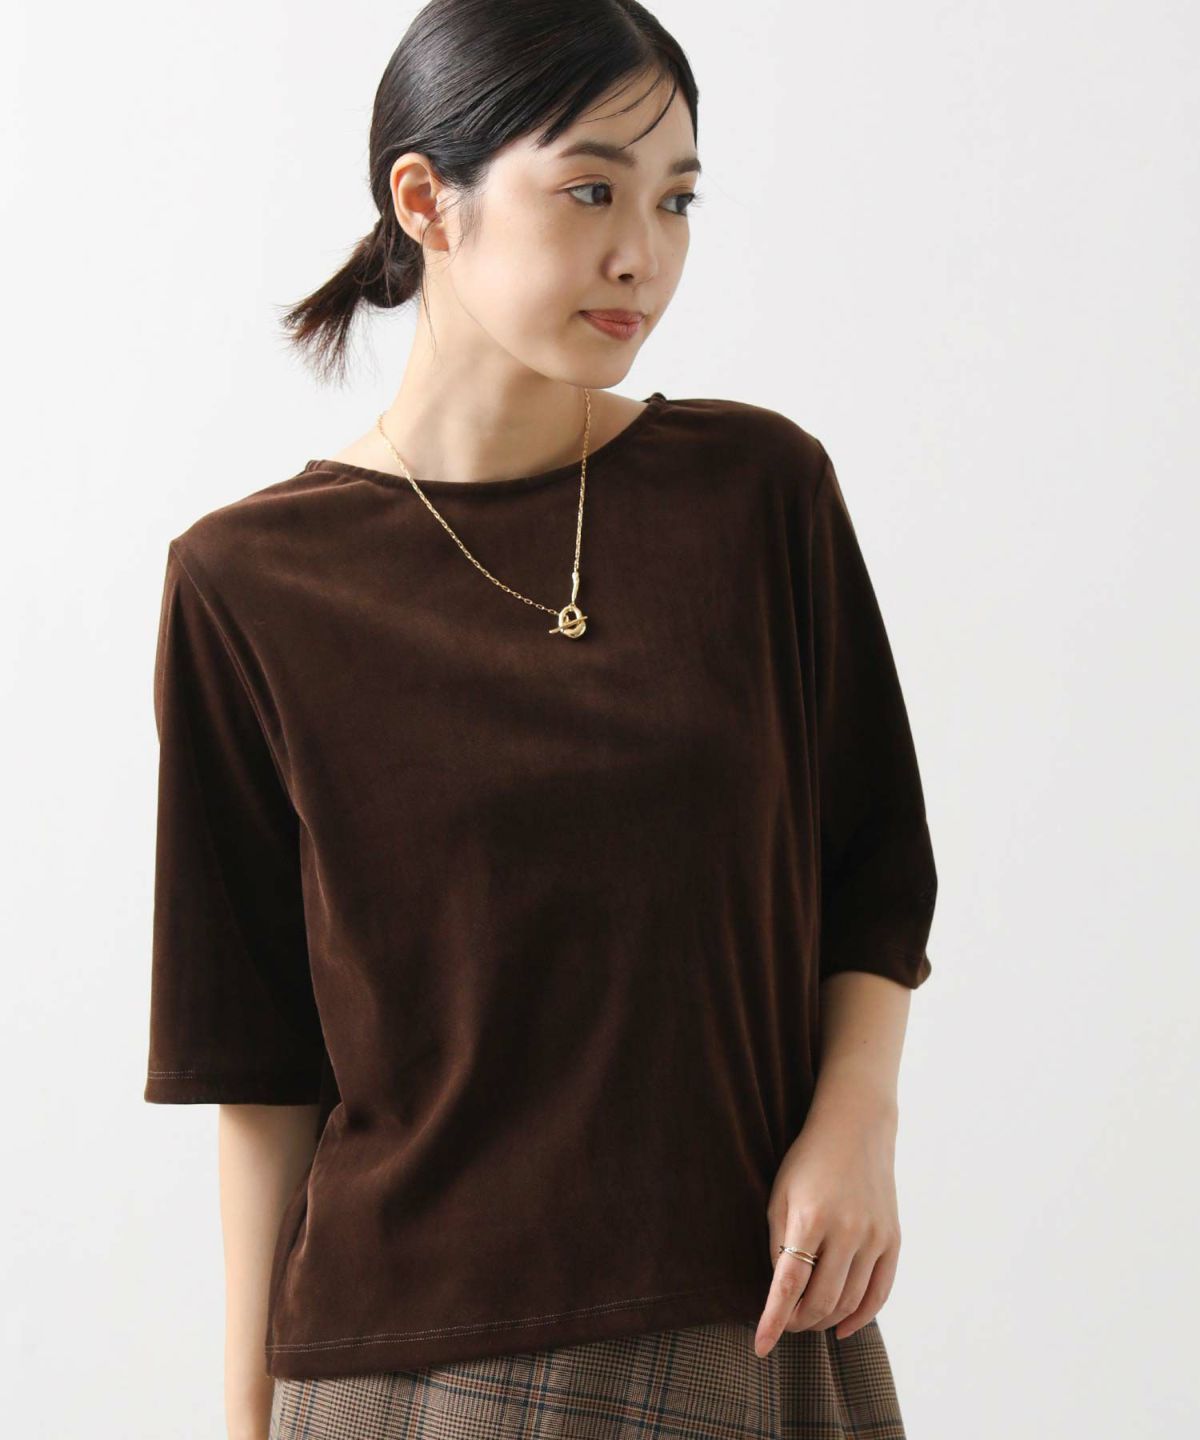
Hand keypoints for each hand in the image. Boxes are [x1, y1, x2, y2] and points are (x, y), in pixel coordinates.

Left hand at [753, 1095, 900, 1356]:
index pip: (789, 1285)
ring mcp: (875, 1237)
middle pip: (820, 1300)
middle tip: (783, 1324)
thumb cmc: (808, 1161)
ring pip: (849, 1302)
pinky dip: (861, 1317)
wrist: (856, 1128)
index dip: (773, 1320)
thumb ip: (780, 1243)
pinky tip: (842, 1328)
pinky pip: (879, 1293)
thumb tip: (782, 1294)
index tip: (760, 1347)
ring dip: (825, 1321)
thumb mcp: (781, 1195)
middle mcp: (847, 1231)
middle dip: (797, 1322)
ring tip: (806, 1321)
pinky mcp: (893, 1240)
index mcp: (811, 1217)